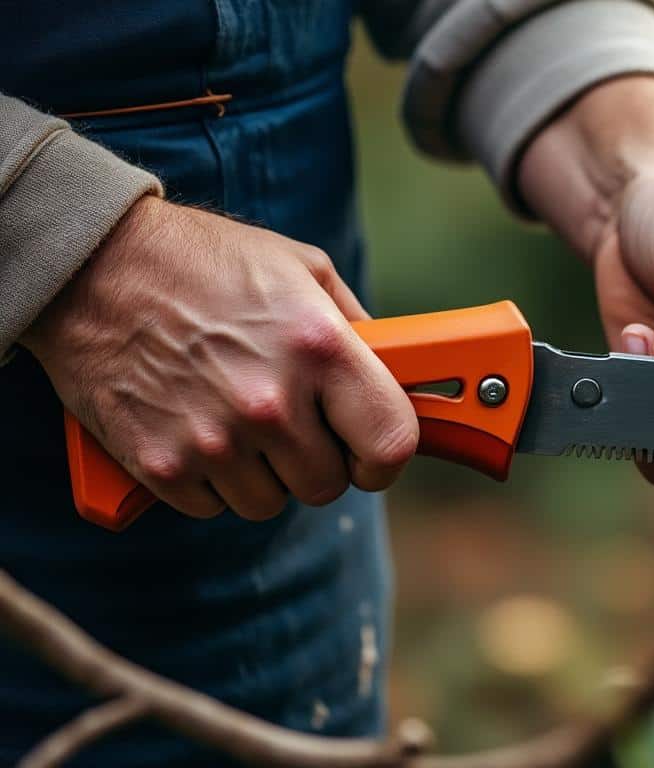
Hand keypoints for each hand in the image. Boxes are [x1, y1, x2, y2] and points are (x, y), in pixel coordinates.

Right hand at [20, 197, 418, 520]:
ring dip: (262, 474)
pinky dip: (209, 480)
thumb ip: (355, 324)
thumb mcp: (301, 268)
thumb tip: (393, 371)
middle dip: (316, 461)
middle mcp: (271, 402)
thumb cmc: (205, 261)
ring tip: (237, 421)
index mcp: (320, 349)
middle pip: (326, 485)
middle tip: (291, 425)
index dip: (385, 459)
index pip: (389, 444)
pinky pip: (212, 506)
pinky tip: (196, 430)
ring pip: (269, 503)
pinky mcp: (162, 464)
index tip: (370, 456)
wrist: (93, 265)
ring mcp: (214, 440)